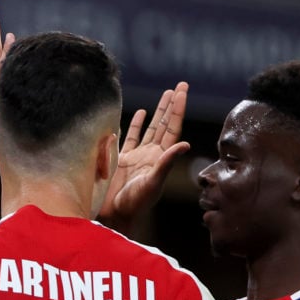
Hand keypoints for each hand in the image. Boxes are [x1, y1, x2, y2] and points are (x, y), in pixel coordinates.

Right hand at [98, 81, 190, 233]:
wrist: (114, 214)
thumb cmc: (135, 202)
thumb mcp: (153, 183)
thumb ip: (166, 163)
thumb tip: (184, 144)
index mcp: (160, 157)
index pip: (172, 127)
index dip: (177, 108)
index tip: (182, 90)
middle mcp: (151, 153)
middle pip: (164, 123)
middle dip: (172, 104)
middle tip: (180, 85)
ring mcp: (137, 155)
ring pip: (150, 127)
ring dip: (158, 111)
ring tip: (166, 94)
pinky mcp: (121, 159)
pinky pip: (130, 137)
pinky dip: (135, 124)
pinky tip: (141, 113)